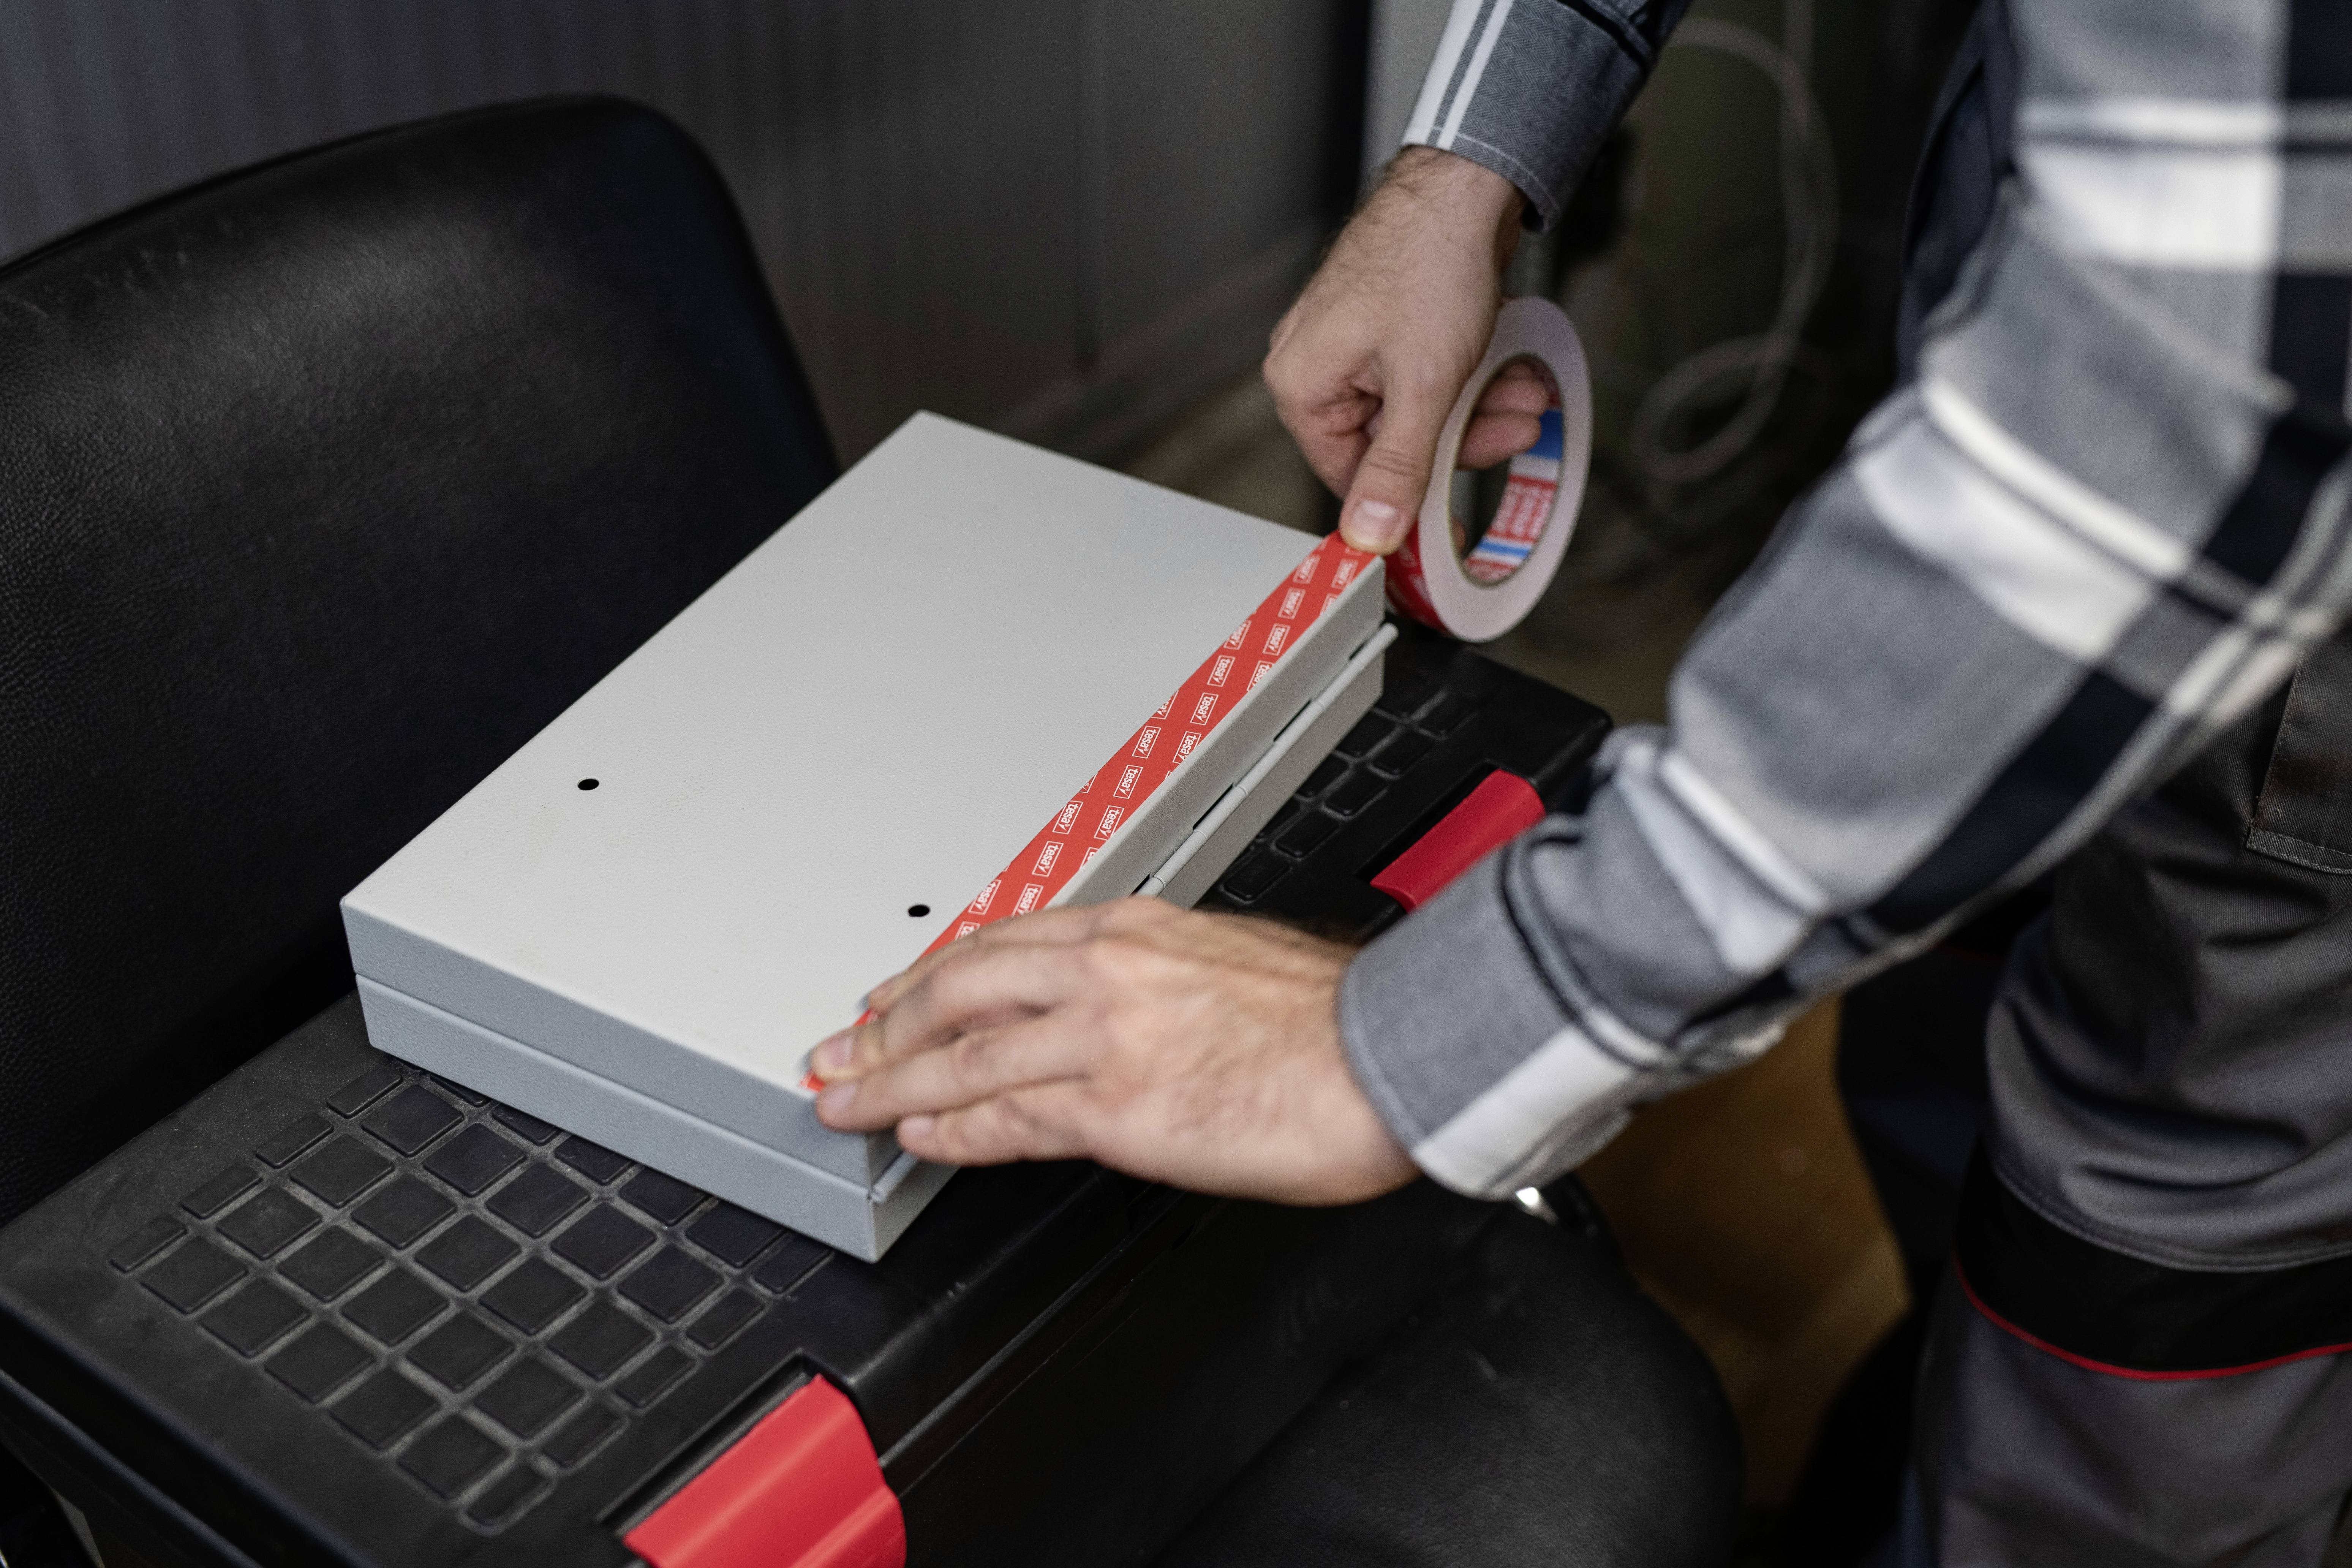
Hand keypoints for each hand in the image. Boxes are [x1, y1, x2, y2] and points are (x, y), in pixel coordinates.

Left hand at [807, 899, 1415, 1205]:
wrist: (1391, 1054)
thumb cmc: (1336, 1018)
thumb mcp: (1233, 963)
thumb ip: (1165, 979)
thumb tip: (1128, 1008)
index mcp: (1140, 929)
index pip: (1004, 946)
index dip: (933, 976)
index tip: (893, 998)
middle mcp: (1111, 971)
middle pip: (963, 990)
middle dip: (886, 1025)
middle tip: (837, 1051)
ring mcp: (1109, 1038)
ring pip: (968, 1056)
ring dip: (893, 1081)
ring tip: (846, 1102)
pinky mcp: (1120, 1108)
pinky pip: (1010, 1118)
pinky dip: (954, 1127)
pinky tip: (920, 1135)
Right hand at [1265, 147, 1539, 554]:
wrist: (1467, 183)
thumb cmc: (1430, 260)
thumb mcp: (1422, 384)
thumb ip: (1397, 466)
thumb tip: (1371, 532)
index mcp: (1302, 384)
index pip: (1348, 476)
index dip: (1408, 500)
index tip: (1451, 520)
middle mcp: (1318, 366)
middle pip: (1391, 445)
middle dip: (1464, 437)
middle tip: (1514, 425)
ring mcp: (1356, 346)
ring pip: (1421, 411)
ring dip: (1480, 408)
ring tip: (1524, 391)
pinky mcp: (1392, 329)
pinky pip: (1430, 379)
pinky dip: (1472, 379)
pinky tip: (1510, 368)